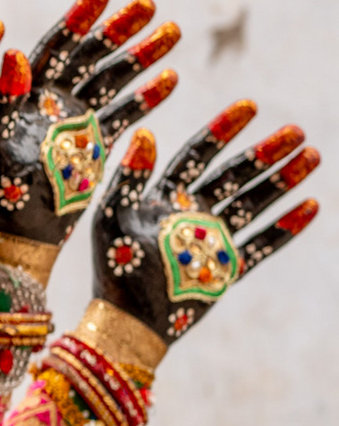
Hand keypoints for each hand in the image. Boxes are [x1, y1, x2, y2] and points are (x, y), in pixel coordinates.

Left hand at [0, 0, 181, 244]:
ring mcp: (71, 120)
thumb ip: (5, 97)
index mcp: (22, 94)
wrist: (14, 237)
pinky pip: (120, 114)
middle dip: (117, 28)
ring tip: (173, 30)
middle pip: (88, 55)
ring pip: (109, 79)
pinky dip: (144, 97)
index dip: (77, 18)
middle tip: (149, 3)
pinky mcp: (89, 144)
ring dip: (139, 56)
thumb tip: (15, 49)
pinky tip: (171, 78)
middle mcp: (48, 100)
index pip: (54, 47)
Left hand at [92, 104, 318, 342]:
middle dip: (265, 152)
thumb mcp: (113, 214)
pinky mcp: (228, 268)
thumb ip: (130, 176)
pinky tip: (312, 206)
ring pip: (254, 202)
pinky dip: (286, 227)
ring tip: (313, 155)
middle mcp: (194, 212)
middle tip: (296, 130)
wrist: (125, 320)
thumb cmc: (112, 264)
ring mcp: (214, 239)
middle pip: (235, 174)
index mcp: (165, 195)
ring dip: (283, 180)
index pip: (199, 154)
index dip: (223, 130)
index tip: (250, 105)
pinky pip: (263, 244)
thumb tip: (146, 133)